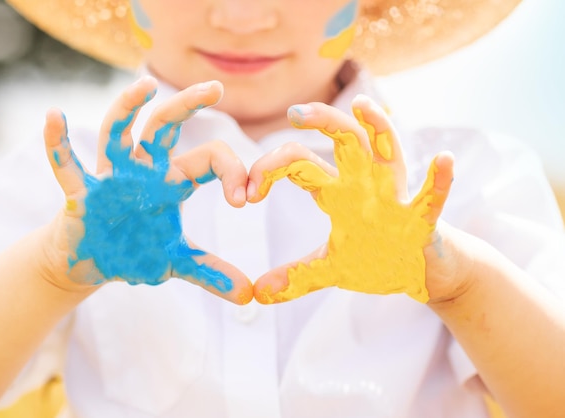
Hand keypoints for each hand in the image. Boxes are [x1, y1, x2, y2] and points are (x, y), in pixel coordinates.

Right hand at [42, 77, 252, 303]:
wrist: (90, 263)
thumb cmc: (133, 251)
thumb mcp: (175, 261)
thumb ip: (211, 272)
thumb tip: (250, 296)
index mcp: (171, 181)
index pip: (208, 159)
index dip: (230, 172)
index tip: (244, 201)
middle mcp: (143, 170)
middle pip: (164, 128)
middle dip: (187, 105)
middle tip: (216, 88)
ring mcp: (110, 177)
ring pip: (118, 134)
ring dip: (128, 109)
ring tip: (145, 87)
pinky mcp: (80, 192)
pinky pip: (66, 165)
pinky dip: (57, 144)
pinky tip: (53, 116)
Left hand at [248, 95, 453, 303]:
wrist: (421, 274)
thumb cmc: (376, 259)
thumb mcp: (330, 268)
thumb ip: (296, 276)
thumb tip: (257, 293)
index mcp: (338, 192)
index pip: (300, 163)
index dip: (270, 169)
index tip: (246, 194)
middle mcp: (365, 185)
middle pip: (345, 140)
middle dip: (323, 121)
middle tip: (295, 112)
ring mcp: (396, 198)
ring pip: (387, 153)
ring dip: (378, 128)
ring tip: (363, 106)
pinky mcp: (422, 220)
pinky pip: (431, 198)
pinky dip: (439, 181)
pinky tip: (443, 160)